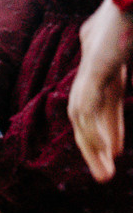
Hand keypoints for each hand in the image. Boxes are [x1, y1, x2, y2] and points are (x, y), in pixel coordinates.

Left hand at [74, 0, 130, 181]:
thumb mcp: (130, 40)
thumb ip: (126, 55)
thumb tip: (124, 57)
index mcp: (106, 54)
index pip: (103, 99)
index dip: (110, 127)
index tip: (116, 151)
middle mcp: (94, 61)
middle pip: (90, 112)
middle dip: (97, 143)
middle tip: (104, 172)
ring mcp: (93, 63)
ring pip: (85, 116)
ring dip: (94, 145)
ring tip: (105, 172)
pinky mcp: (95, 65)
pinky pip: (89, 105)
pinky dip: (96, 129)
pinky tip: (104, 151)